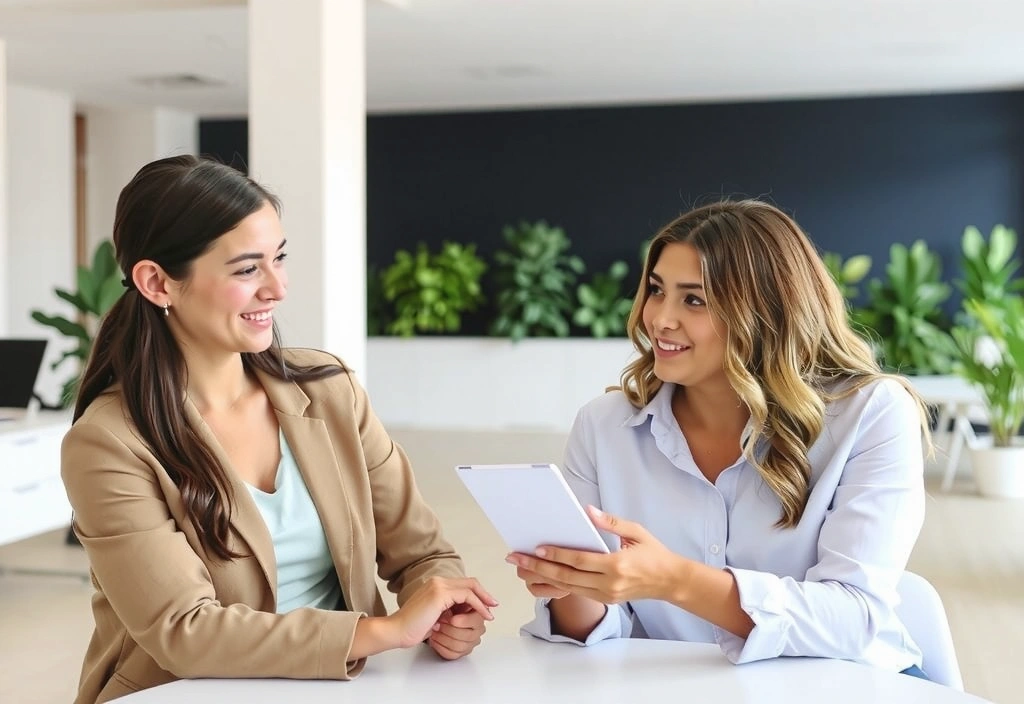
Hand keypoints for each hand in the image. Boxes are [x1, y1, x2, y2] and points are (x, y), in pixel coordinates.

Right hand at [388, 577, 496, 648]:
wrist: (397, 630)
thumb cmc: (412, 627)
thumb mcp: (434, 615)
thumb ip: (446, 610)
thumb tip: (460, 614)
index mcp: (434, 584)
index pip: (462, 584)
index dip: (477, 593)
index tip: (486, 604)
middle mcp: (437, 581)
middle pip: (469, 582)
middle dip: (484, 594)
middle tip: (493, 605)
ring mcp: (438, 586)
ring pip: (470, 587)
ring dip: (483, 600)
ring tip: (489, 613)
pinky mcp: (440, 594)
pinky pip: (467, 596)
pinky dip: (478, 605)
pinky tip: (483, 614)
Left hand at [506, 506, 686, 603]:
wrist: (671, 581)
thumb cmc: (654, 553)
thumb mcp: (636, 532)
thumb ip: (611, 522)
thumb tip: (587, 510)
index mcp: (617, 565)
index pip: (580, 560)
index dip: (557, 555)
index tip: (537, 548)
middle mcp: (609, 583)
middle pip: (567, 577)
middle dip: (539, 567)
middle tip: (517, 559)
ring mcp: (607, 594)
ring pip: (568, 588)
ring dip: (543, 578)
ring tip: (522, 569)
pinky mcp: (606, 600)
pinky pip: (577, 593)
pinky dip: (557, 586)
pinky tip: (542, 578)